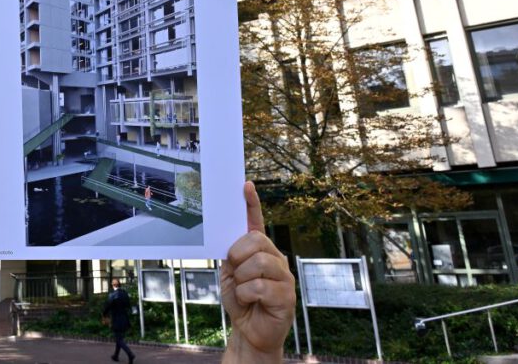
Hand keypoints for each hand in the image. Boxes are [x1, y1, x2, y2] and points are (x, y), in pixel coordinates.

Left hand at [221, 182, 295, 362]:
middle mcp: (275, 258)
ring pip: (258, 263)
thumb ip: (232, 254)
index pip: (256, 222)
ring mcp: (284, 276)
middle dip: (237, 256)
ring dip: (241, 279)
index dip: (251, 204)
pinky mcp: (287, 295)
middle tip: (235, 273)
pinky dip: (247, 295)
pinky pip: (260, 286)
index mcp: (260, 250)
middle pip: (255, 241)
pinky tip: (250, 302)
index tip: (245, 186)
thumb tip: (231, 238)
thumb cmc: (241, 300)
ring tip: (243, 290)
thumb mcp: (230, 273)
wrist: (248, 331)